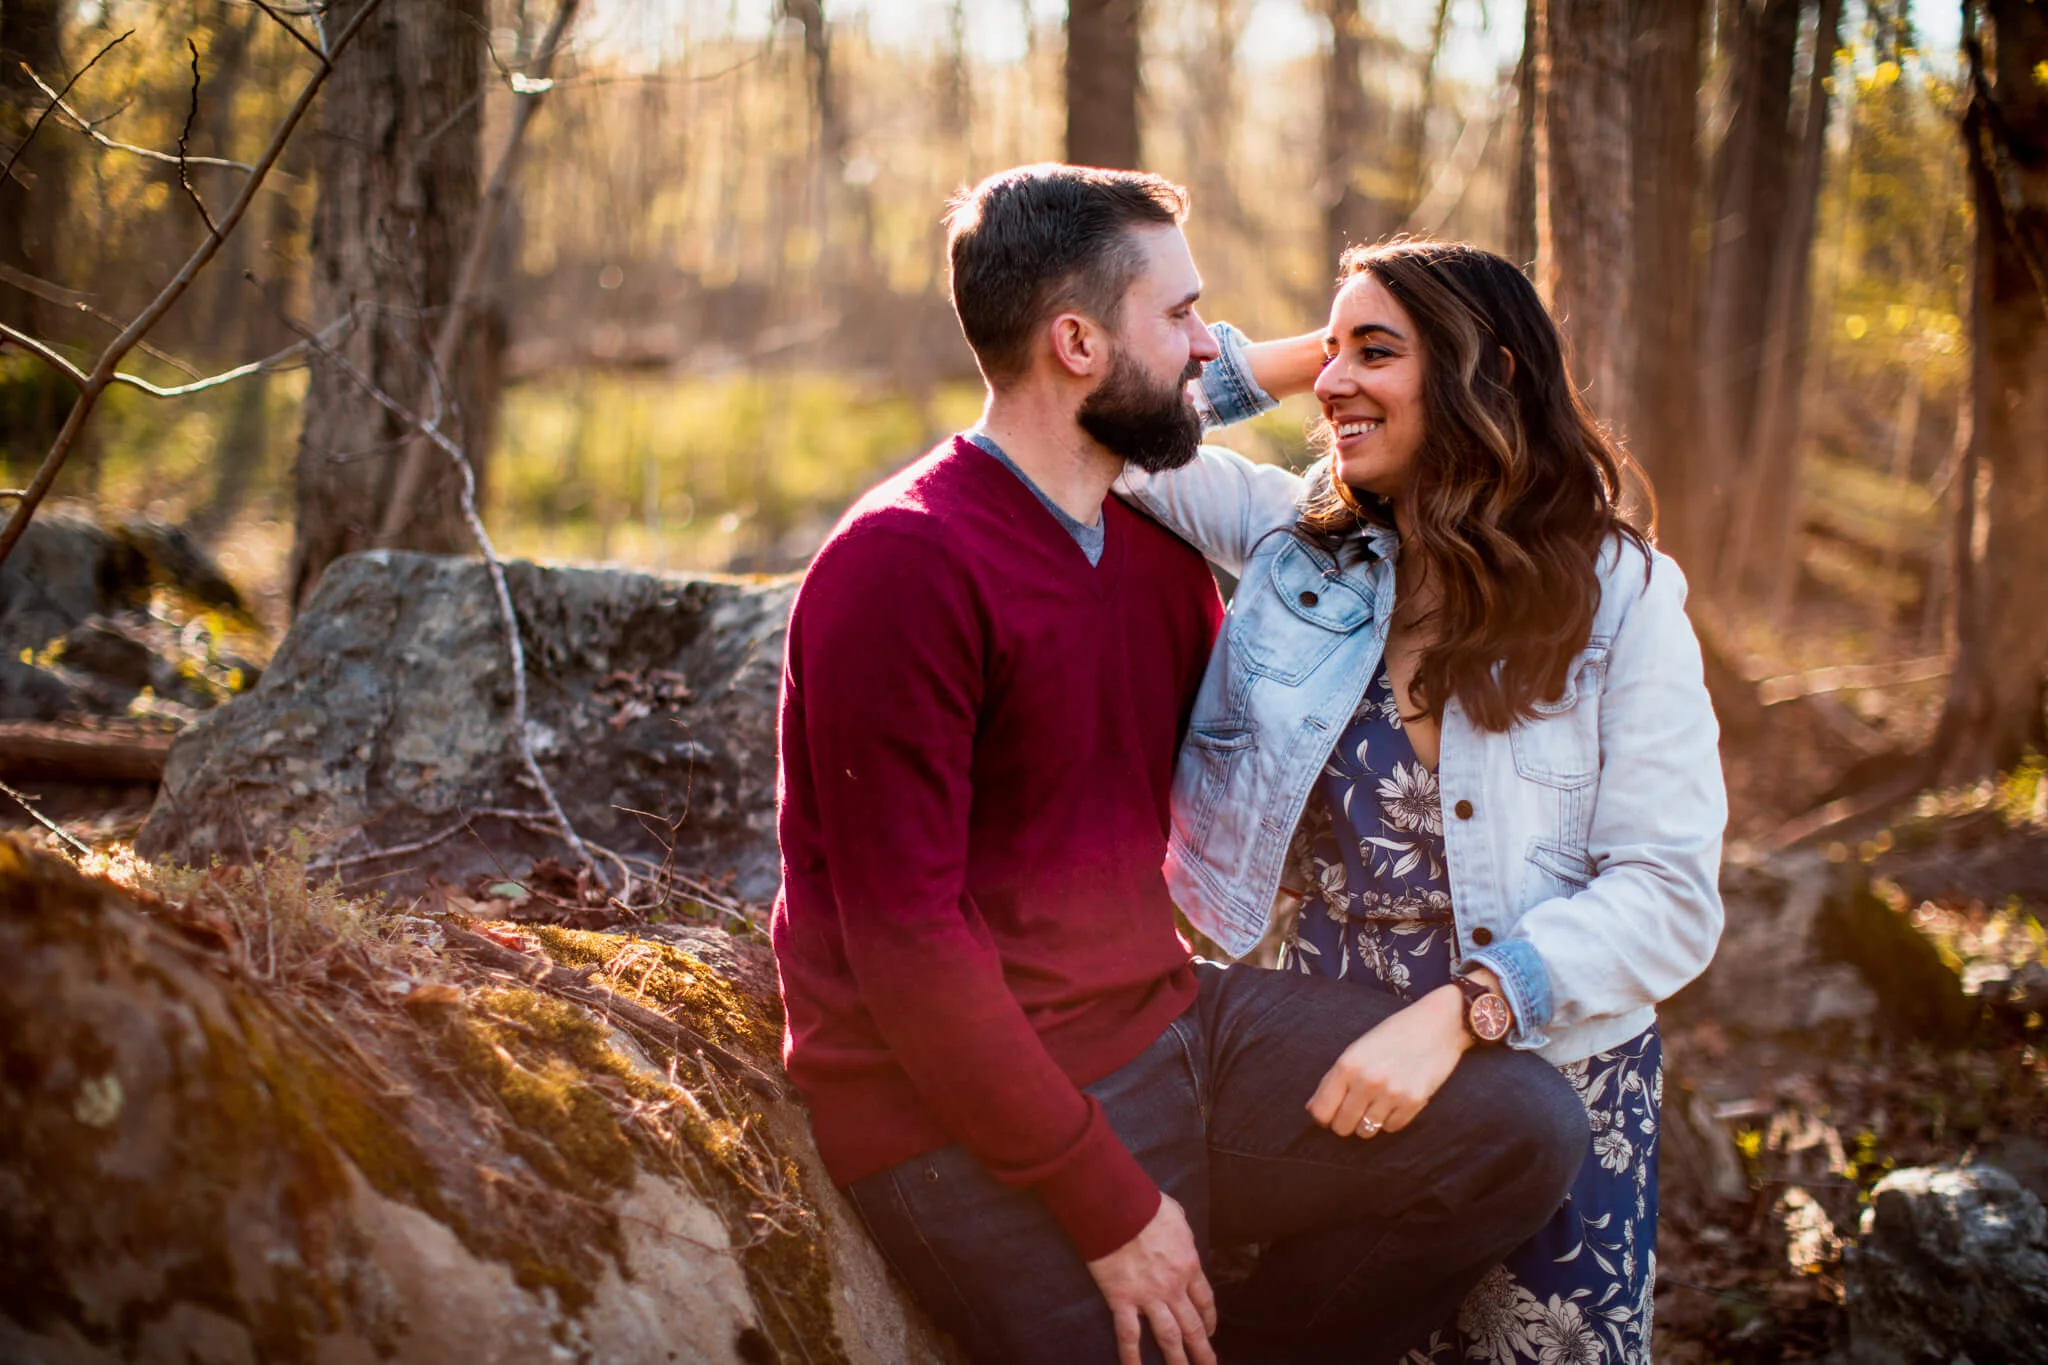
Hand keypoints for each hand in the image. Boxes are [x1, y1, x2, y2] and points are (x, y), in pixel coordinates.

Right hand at [1085, 1194, 1217, 1364]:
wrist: (1117, 1207)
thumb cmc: (1146, 1205)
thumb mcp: (1176, 1214)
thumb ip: (1182, 1231)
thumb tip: (1180, 1232)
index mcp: (1188, 1265)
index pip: (1205, 1300)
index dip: (1210, 1319)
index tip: (1211, 1331)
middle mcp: (1173, 1287)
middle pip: (1193, 1325)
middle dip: (1203, 1350)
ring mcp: (1148, 1296)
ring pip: (1169, 1336)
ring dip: (1178, 1359)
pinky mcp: (1123, 1300)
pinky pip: (1129, 1334)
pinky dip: (1132, 1357)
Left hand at [1307, 983, 1472, 1139]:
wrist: (1438, 1024)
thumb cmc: (1394, 1033)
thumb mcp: (1358, 1047)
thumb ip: (1335, 1078)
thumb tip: (1313, 1109)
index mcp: (1347, 1065)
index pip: (1321, 1111)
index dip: (1323, 1117)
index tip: (1330, 1114)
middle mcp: (1367, 1081)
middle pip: (1342, 1127)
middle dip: (1345, 1122)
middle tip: (1355, 1110)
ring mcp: (1391, 1093)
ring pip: (1366, 1131)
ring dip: (1368, 1123)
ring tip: (1376, 1104)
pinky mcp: (1414, 1102)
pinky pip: (1391, 1128)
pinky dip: (1391, 1120)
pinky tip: (1395, 1102)